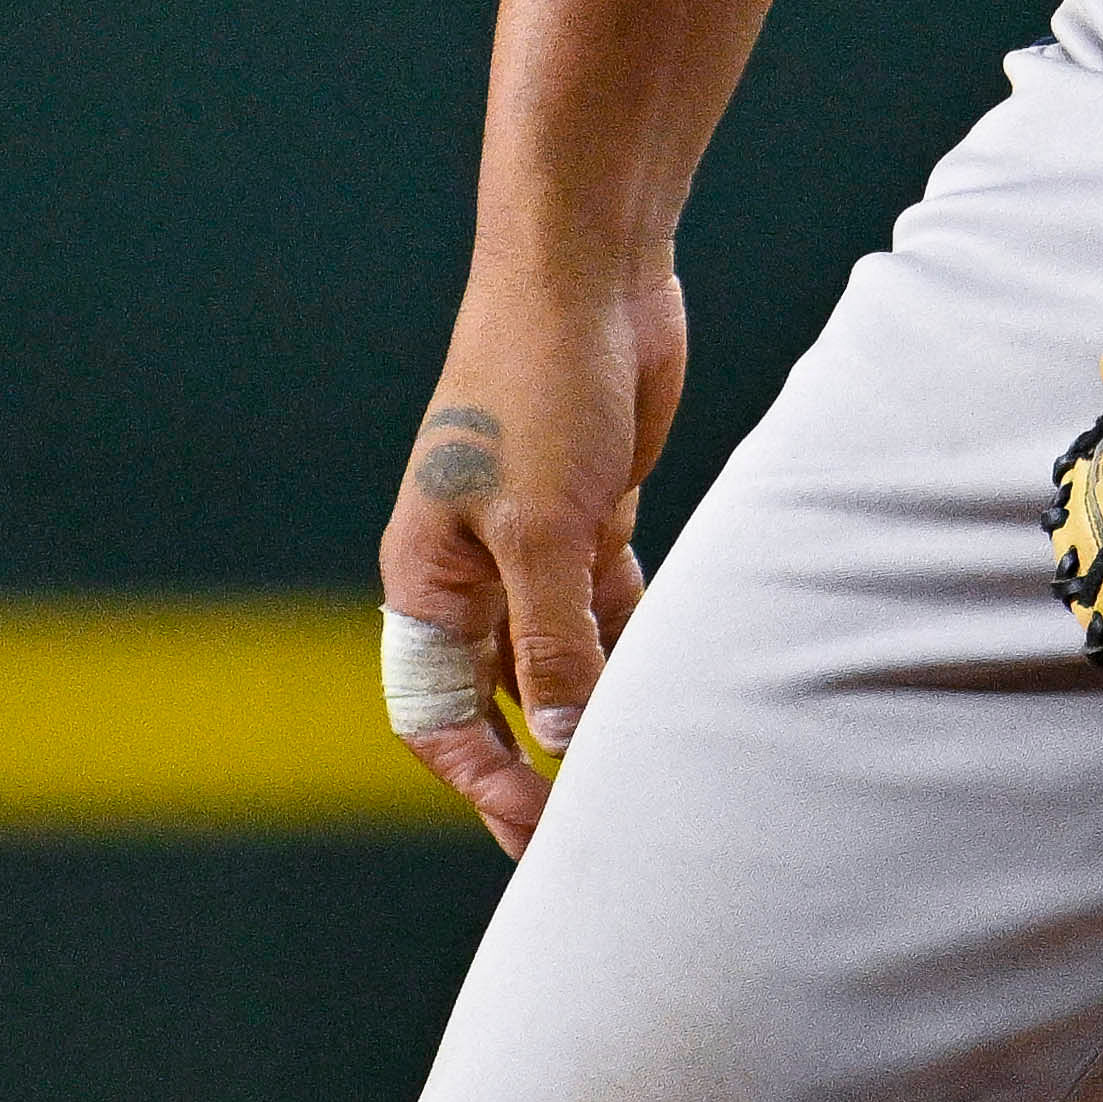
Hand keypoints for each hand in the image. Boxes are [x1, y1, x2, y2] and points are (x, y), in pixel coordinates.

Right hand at [377, 256, 689, 851]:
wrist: (586, 271)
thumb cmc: (536, 386)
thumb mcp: (542, 528)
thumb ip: (554, 640)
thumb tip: (566, 744)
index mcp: (427, 576)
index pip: (436, 711)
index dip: (484, 777)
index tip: (539, 830)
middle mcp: (473, 568)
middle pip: (503, 695)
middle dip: (543, 759)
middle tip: (596, 826)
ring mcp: (535, 540)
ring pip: (564, 652)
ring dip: (600, 702)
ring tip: (651, 763)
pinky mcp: (593, 511)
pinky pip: (609, 604)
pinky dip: (636, 642)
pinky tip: (675, 680)